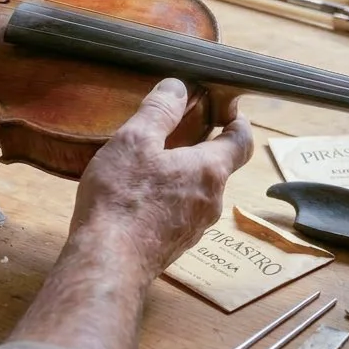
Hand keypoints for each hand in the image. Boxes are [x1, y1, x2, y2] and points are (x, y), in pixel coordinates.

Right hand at [69, 78, 253, 279]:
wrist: (108, 261)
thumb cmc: (122, 199)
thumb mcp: (134, 141)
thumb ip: (159, 111)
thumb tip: (177, 87)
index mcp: (209, 170)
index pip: (241, 141)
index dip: (238, 121)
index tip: (227, 108)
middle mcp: (210, 201)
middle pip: (217, 166)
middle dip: (200, 146)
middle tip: (176, 129)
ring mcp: (194, 227)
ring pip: (196, 190)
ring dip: (181, 173)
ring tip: (150, 162)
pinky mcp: (174, 244)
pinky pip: (179, 212)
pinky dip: (167, 198)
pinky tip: (138, 196)